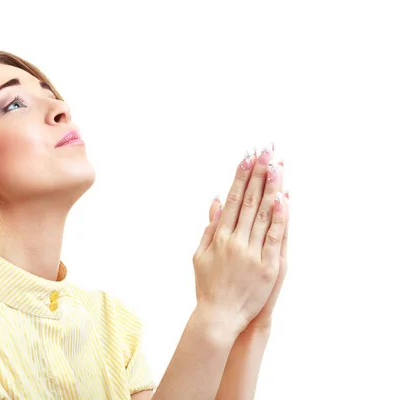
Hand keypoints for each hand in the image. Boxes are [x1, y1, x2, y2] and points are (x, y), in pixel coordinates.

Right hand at [192, 144, 288, 336]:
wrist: (218, 317)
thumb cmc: (208, 287)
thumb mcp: (200, 255)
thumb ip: (209, 227)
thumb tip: (216, 201)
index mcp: (219, 236)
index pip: (233, 199)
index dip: (240, 177)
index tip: (247, 157)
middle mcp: (235, 241)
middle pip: (250, 201)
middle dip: (257, 174)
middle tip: (265, 151)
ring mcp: (252, 253)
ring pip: (264, 214)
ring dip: (271, 188)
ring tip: (277, 165)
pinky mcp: (268, 267)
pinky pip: (275, 237)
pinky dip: (280, 217)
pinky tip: (284, 198)